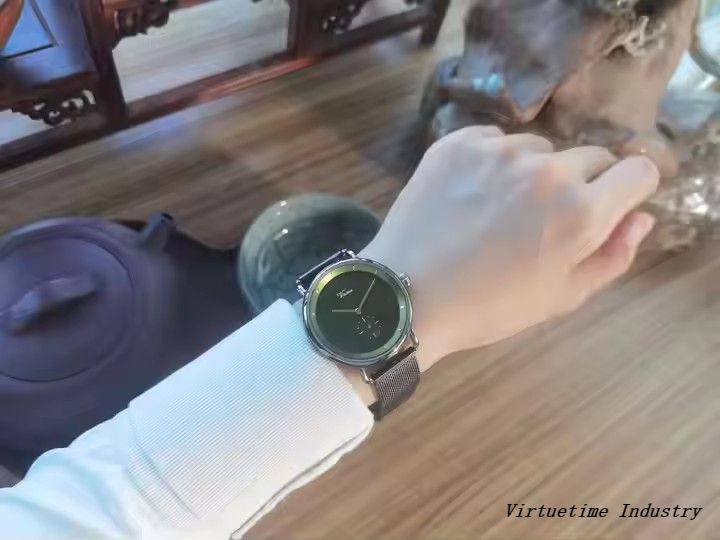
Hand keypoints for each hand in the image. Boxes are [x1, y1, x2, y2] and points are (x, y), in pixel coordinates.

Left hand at [360, 126, 658, 371]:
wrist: (405, 296)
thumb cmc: (488, 307)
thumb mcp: (561, 297)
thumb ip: (611, 255)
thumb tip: (641, 217)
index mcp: (581, 211)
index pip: (638, 170)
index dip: (629, 189)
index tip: (610, 205)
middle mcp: (547, 170)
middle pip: (591, 156)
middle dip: (583, 183)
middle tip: (545, 219)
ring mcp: (498, 151)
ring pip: (540, 148)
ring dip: (535, 171)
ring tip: (501, 210)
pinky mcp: (458, 143)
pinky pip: (495, 140)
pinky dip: (493, 162)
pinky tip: (472, 195)